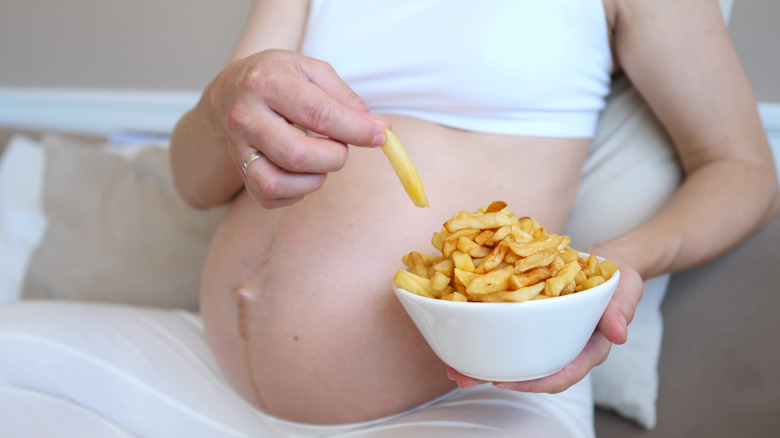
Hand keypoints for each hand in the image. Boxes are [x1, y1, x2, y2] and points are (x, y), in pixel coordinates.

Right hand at [208, 49, 389, 208]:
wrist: (230, 92)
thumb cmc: (279, 79)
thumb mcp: (312, 72)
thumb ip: (346, 100)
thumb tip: (379, 130)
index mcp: (267, 82)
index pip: (318, 114)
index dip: (355, 130)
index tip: (379, 137)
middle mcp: (245, 116)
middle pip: (297, 155)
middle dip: (333, 157)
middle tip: (339, 146)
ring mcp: (236, 148)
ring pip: (277, 183)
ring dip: (313, 178)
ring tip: (319, 158)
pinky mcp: (239, 173)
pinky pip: (269, 197)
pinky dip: (296, 191)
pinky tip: (301, 171)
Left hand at [446, 255, 642, 392]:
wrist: (607, 261)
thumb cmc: (617, 278)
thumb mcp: (627, 288)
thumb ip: (622, 308)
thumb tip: (619, 333)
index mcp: (586, 347)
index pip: (562, 373)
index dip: (536, 381)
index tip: (509, 382)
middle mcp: (562, 346)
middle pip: (530, 371)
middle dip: (496, 379)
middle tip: (464, 378)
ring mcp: (545, 334)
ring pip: (513, 356)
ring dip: (482, 363)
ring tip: (452, 367)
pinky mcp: (531, 319)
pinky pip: (507, 332)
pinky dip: (484, 334)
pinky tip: (460, 333)